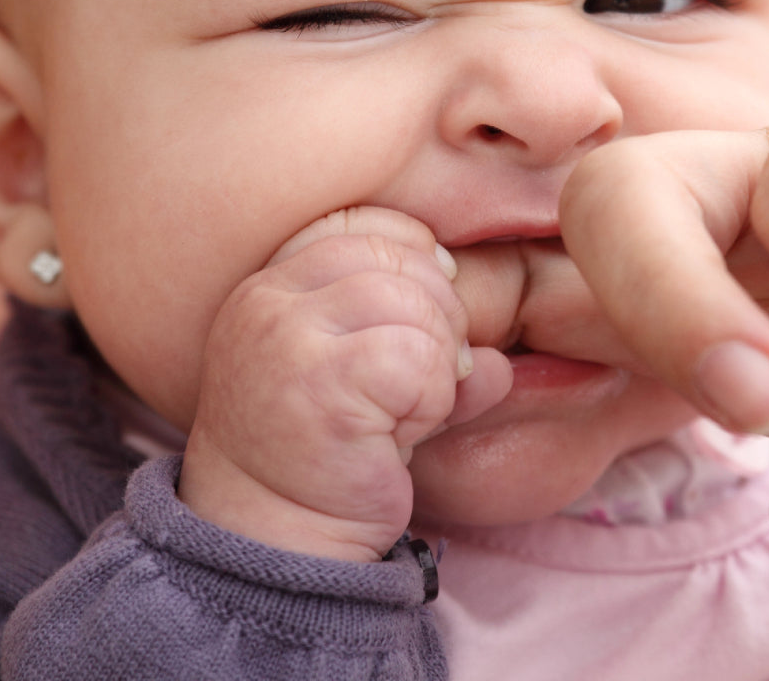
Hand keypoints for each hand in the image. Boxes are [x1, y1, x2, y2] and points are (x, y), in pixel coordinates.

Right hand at [178, 207, 511, 560]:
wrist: (267, 546)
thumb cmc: (319, 457)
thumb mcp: (361, 379)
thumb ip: (422, 344)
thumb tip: (501, 360)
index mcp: (271, 285)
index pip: (359, 222)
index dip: (414, 250)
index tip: (437, 295)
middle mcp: (268, 301)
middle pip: (394, 257)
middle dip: (439, 309)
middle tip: (435, 371)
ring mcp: (287, 340)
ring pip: (412, 305)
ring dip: (438, 360)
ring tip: (412, 408)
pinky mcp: (320, 386)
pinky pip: (418, 359)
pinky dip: (433, 398)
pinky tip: (405, 434)